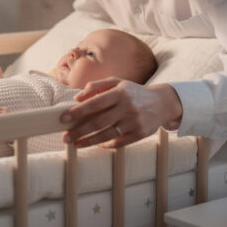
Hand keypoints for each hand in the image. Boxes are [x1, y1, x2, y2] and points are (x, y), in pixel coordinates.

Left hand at [60, 78, 182, 148]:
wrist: (162, 102)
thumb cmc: (134, 92)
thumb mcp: (117, 82)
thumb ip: (96, 86)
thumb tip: (77, 98)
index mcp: (120, 92)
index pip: (94, 103)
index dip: (78, 112)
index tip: (64, 118)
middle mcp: (128, 107)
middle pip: (98, 122)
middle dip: (79, 131)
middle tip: (65, 137)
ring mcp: (135, 121)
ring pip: (107, 135)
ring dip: (89, 141)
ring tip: (76, 144)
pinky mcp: (141, 134)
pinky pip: (119, 142)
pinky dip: (106, 144)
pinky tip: (96, 144)